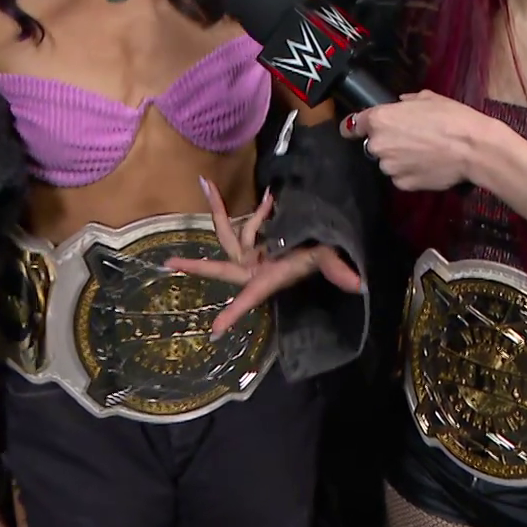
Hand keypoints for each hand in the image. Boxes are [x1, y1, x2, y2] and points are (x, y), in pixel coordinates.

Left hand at [163, 176, 362, 339]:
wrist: (320, 238)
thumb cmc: (320, 252)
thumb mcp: (326, 257)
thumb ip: (337, 269)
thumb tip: (359, 284)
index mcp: (269, 278)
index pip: (250, 299)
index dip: (234, 315)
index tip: (214, 332)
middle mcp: (256, 268)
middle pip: (220, 268)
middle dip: (196, 266)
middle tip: (167, 265)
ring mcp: (252, 255)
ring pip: (233, 235)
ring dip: (230, 214)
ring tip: (247, 193)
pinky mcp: (253, 243)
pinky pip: (247, 225)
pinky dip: (258, 212)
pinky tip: (272, 198)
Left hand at [343, 91, 502, 191]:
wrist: (473, 149)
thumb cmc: (452, 118)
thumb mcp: (429, 98)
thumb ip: (407, 102)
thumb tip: (401, 104)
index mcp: (380, 119)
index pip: (351, 125)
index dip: (355, 127)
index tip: (357, 129)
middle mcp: (378, 144)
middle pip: (373, 144)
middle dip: (387, 142)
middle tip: (410, 138)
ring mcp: (389, 167)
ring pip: (387, 162)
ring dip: (398, 158)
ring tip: (423, 153)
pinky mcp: (402, 184)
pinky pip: (400, 177)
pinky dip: (410, 172)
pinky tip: (427, 166)